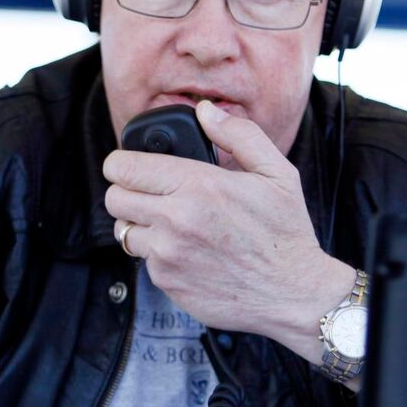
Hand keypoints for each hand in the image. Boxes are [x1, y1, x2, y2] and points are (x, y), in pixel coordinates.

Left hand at [103, 100, 355, 366]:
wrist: (292, 295)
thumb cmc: (285, 233)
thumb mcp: (276, 173)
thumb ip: (238, 135)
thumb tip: (205, 111)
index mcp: (198, 186)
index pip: (124, 167)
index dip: (123, 162)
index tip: (132, 165)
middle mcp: (175, 220)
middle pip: (114, 197)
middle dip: (127, 191)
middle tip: (149, 192)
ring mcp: (167, 254)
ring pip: (123, 230)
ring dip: (139, 224)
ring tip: (168, 222)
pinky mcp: (166, 281)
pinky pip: (143, 259)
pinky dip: (158, 253)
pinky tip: (186, 249)